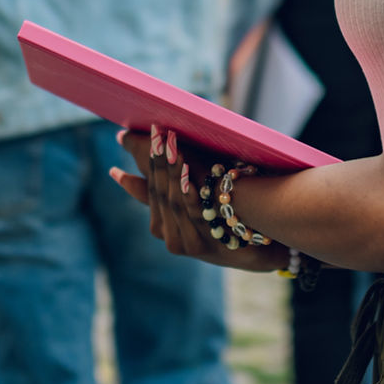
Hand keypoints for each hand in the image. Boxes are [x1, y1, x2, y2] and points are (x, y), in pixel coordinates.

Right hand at [111, 125, 286, 272]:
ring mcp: (186, 242)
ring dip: (171, 172)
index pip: (147, 191)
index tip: (124, 144)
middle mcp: (170, 235)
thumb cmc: (229, 220)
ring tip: (170, 146)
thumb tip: (166, 154)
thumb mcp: (200, 201)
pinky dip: (188, 194)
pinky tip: (187, 176)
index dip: (138, 168)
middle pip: (159, 194)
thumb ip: (180, 182)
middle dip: (157, 161)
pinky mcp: (205, 244)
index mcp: (164, 224)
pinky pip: (194, 214)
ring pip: (173, 202)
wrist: (259, 249)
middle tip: (156, 134)